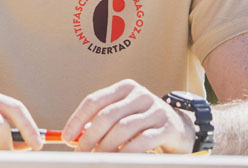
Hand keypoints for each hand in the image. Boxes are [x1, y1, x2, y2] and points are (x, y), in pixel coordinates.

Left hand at [63, 79, 194, 152]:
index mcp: (124, 88)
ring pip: (123, 129)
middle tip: (81, 152)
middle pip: (107, 115)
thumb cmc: (143, 123)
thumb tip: (74, 138)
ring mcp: (155, 110)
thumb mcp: (122, 116)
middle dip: (89, 136)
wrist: (180, 128)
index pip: (94, 101)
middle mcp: (140, 95)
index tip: (66, 137)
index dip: (77, 120)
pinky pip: (142, 140)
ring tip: (97, 157)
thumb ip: (101, 122)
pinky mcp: (167, 127)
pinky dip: (127, 152)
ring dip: (106, 146)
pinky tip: (118, 159)